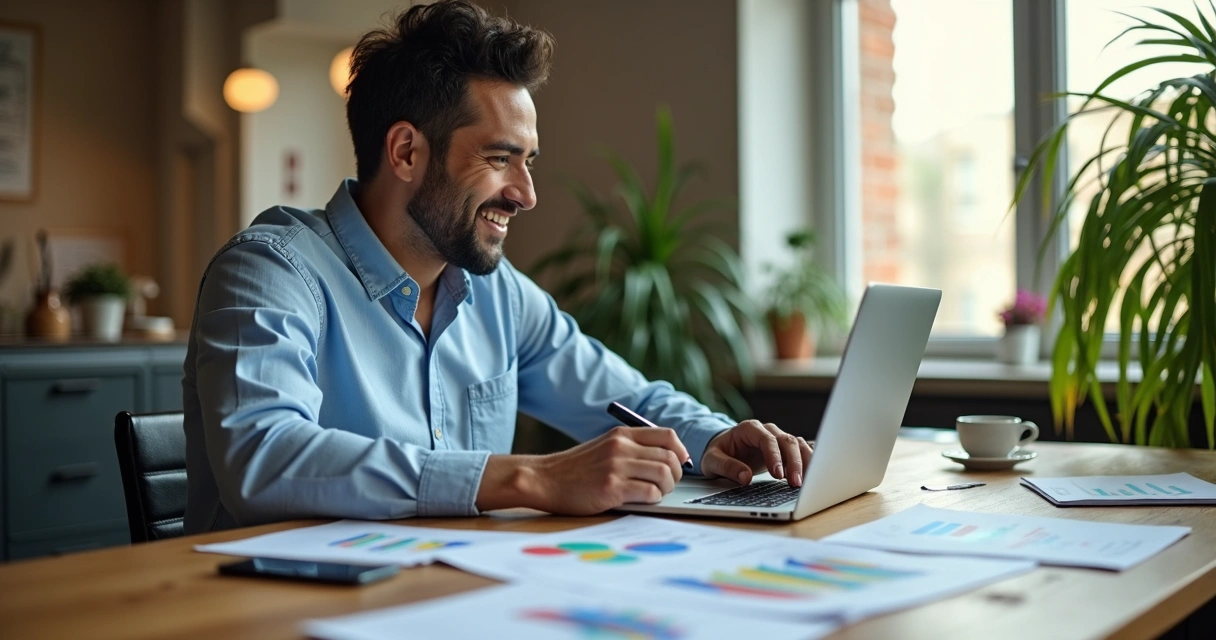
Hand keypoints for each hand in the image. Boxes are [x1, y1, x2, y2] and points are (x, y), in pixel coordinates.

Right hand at [477, 426, 687, 515]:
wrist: (544, 479)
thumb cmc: (575, 469)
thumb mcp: (604, 447)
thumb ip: (631, 449)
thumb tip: (666, 460)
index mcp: (622, 435)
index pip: (668, 436)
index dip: (680, 452)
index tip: (678, 465)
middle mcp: (621, 447)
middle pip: (670, 457)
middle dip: (675, 475)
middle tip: (667, 485)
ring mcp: (616, 466)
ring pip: (664, 474)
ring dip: (666, 488)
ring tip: (656, 493)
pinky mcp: (611, 488)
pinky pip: (649, 492)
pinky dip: (653, 499)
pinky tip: (643, 500)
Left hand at [699, 420, 813, 486]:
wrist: (722, 449)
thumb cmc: (717, 453)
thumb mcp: (712, 461)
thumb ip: (727, 467)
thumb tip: (746, 477)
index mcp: (749, 429)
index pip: (766, 439)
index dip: (774, 456)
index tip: (777, 474)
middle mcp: (766, 430)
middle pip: (786, 441)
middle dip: (793, 462)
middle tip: (795, 483)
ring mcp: (777, 438)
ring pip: (798, 445)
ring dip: (805, 463)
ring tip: (805, 482)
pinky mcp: (784, 449)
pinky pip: (801, 451)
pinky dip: (808, 462)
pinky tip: (811, 476)